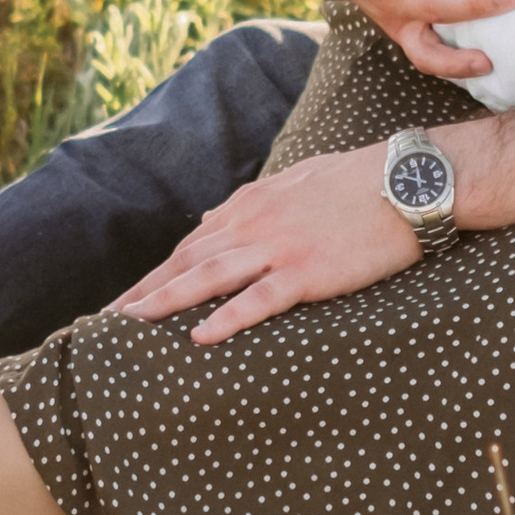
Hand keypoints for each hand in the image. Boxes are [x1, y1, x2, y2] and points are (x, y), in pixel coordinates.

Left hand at [110, 146, 417, 342]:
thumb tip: (214, 221)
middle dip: (145, 291)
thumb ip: (255, 202)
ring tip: (129, 325)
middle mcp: (255, 223)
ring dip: (165, 301)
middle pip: (187, 262)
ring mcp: (279, 246)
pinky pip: (259, 298)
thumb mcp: (297, 181)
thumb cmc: (360, 180)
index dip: (159, 274)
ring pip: (209, 277)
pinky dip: (227, 317)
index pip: (193, 245)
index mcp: (252, 203)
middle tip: (108, 320)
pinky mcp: (308, 270)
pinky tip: (200, 336)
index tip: (131, 298)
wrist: (407, 179)